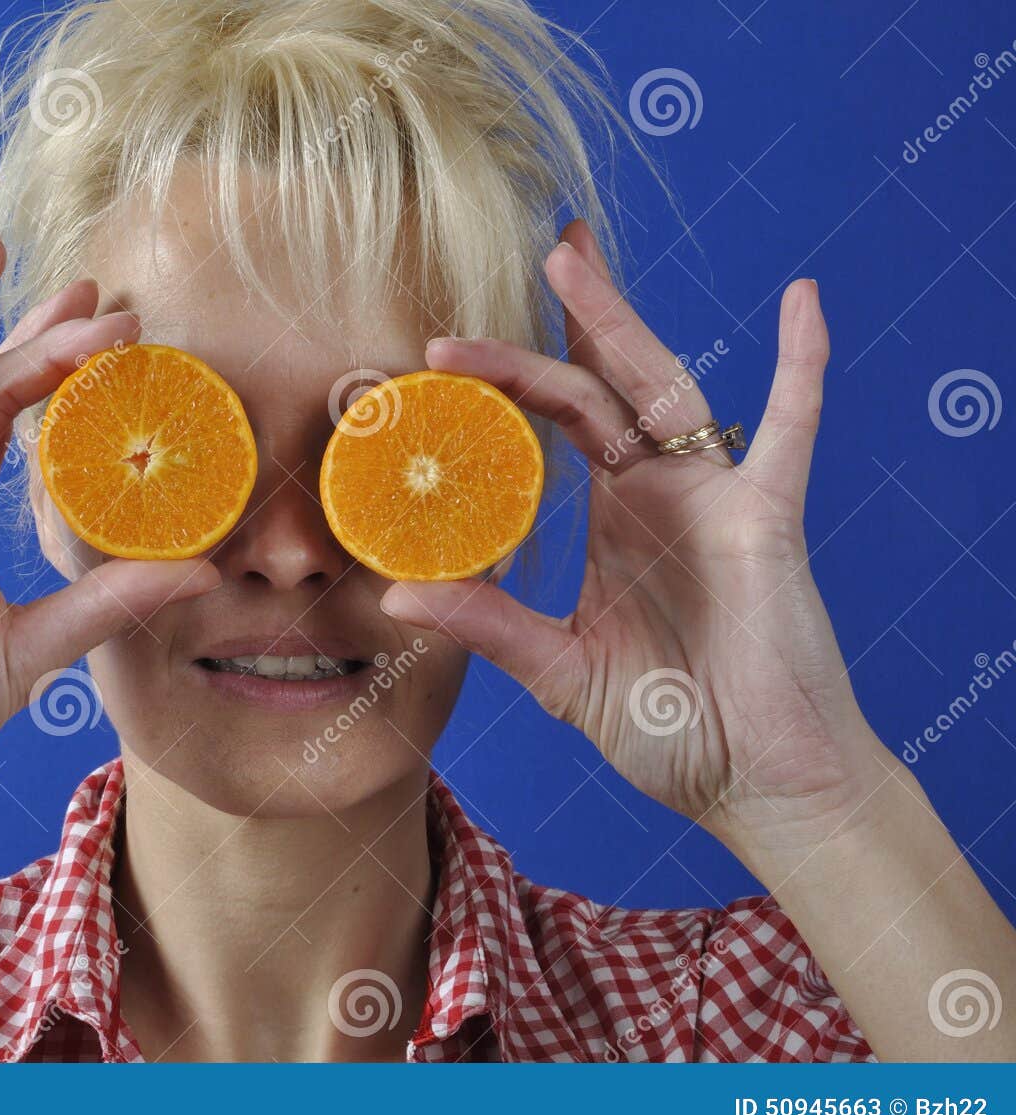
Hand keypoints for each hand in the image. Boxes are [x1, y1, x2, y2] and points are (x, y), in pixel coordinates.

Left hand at [380, 221, 882, 849]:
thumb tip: (397, 598)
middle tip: (535, 248)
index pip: (555, 419)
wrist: (755, 782)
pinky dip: (801, 366)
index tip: (446, 344)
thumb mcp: (559, 671)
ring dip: (619, 320)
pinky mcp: (765, 519)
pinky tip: (802, 300)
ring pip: (661, 386)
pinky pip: (790, 430)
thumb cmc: (671, 729)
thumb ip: (489, 626)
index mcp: (615, 515)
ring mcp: (713, 497)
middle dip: (565, 317)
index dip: (509, 374)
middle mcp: (660, 491)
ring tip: (572, 256)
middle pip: (602, 381)